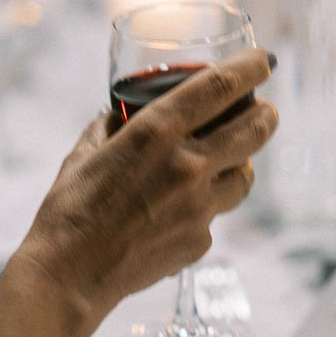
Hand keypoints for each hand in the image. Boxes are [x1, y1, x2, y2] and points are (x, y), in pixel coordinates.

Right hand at [12, 48, 277, 325]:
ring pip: (246, 176)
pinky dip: (206, 207)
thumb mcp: (84, 153)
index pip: (221, 86)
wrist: (69, 276)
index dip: (252, 68)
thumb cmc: (69, 211)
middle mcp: (187, 165)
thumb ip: (110, 126)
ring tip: (230, 159)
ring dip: (242, 162)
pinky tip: (182, 210)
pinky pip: (216, 215)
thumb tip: (121, 113)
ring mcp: (199, 206)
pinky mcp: (200, 241)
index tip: (265, 60)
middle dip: (266, 114)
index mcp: (157, 132)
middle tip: (266, 110)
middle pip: (254, 129)